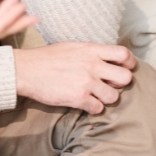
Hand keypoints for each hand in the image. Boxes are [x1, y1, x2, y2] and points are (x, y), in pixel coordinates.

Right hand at [13, 42, 136, 113]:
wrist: (26, 69)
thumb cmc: (48, 58)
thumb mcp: (73, 47)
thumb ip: (92, 52)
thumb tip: (107, 58)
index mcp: (92, 50)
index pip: (124, 54)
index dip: (129, 64)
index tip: (123, 69)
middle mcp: (92, 65)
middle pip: (126, 78)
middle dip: (120, 84)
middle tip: (109, 85)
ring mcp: (86, 82)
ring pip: (114, 97)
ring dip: (106, 98)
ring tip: (95, 96)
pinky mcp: (77, 98)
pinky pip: (98, 109)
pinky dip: (93, 108)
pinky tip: (85, 103)